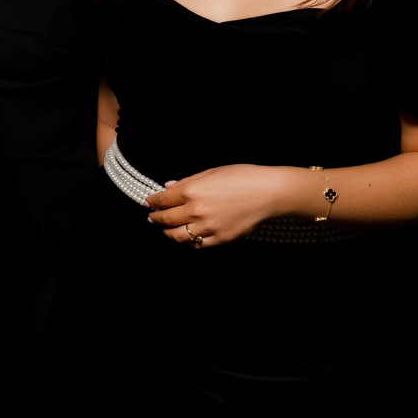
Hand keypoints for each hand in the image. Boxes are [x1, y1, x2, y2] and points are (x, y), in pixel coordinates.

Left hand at [144, 163, 301, 247]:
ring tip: (166, 229)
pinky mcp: (221, 238)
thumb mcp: (211, 172)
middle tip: (152, 218)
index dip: (152, 202)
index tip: (148, 203)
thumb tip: (167, 187)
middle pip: (165, 219)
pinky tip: (187, 236)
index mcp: (191, 190)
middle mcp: (196, 210)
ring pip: (177, 236)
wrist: (269, 193)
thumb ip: (187, 182)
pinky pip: (197, 244)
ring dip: (168, 233)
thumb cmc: (242, 177)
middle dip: (155, 219)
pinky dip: (189, 242)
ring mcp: (208, 226)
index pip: (162, 200)